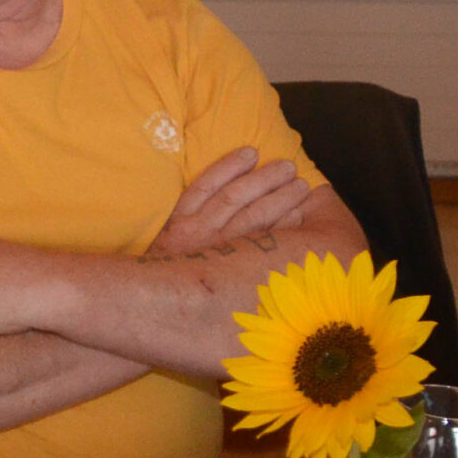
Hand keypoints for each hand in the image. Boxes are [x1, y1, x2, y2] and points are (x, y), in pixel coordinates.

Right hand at [147, 147, 309, 257]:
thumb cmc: (169, 270)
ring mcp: (218, 252)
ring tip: (300, 186)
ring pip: (253, 217)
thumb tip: (217, 195)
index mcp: (178, 221)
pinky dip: (280, 228)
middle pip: (235, 197)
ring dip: (279, 198)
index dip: (230, 166)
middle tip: (288, 166)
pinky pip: (262, 243)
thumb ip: (186, 220)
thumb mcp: (166, 240)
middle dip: (264, 178)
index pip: (206, 186)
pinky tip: (297, 217)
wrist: (157, 305)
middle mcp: (197, 233)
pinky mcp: (233, 269)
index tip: (251, 152)